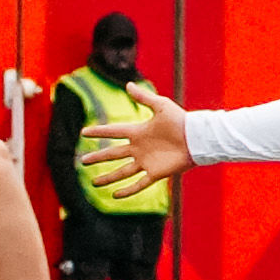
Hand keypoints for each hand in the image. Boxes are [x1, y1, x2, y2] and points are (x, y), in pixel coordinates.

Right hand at [74, 88, 193, 194]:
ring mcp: (146, 162)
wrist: (197, 139)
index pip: (114, 132)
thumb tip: (127, 84)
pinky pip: (139, 184)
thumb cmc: (181, 120)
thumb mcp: (161, 106)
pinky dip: (128, 191)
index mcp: (139, 132)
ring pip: (122, 171)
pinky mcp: (156, 173)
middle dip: (98, 157)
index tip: (84, 132)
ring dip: (108, 177)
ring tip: (94, 182)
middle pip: (113, 154)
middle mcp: (139, 148)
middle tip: (82, 160)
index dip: (99, 132)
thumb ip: (144, 97)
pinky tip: (115, 195)